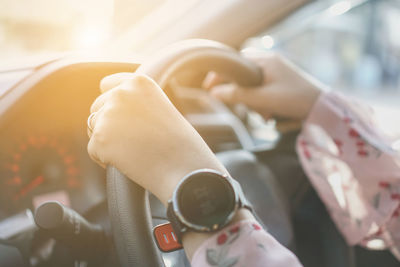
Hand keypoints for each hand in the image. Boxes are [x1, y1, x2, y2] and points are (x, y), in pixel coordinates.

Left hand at [87, 73, 225, 205]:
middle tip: (135, 140)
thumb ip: (135, 101)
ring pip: (93, 128)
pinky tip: (129, 162)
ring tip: (134, 150)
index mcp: (138, 82)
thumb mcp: (159, 108)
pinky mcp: (100, 138)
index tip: (124, 117)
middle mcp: (121, 93)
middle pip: (96, 107)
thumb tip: (109, 107)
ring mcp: (109, 115)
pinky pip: (93, 150)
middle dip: (109, 123)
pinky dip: (105, 159)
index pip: (106, 84)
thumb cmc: (178, 143)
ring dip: (107, 140)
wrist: (183, 167)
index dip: (112, 102)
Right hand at [203, 53, 323, 119]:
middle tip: (250, 109)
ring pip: (253, 87)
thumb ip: (237, 95)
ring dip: (256, 104)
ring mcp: (278, 72)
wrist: (323, 109)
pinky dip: (265, 104)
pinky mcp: (283, 84)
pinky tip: (273, 115)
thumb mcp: (262, 99)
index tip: (209, 88)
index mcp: (265, 61)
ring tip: (267, 116)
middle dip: (244, 96)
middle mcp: (271, 62)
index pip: (235, 63)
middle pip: (243, 77)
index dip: (220, 75)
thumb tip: (213, 93)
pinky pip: (264, 92)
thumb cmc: (294, 100)